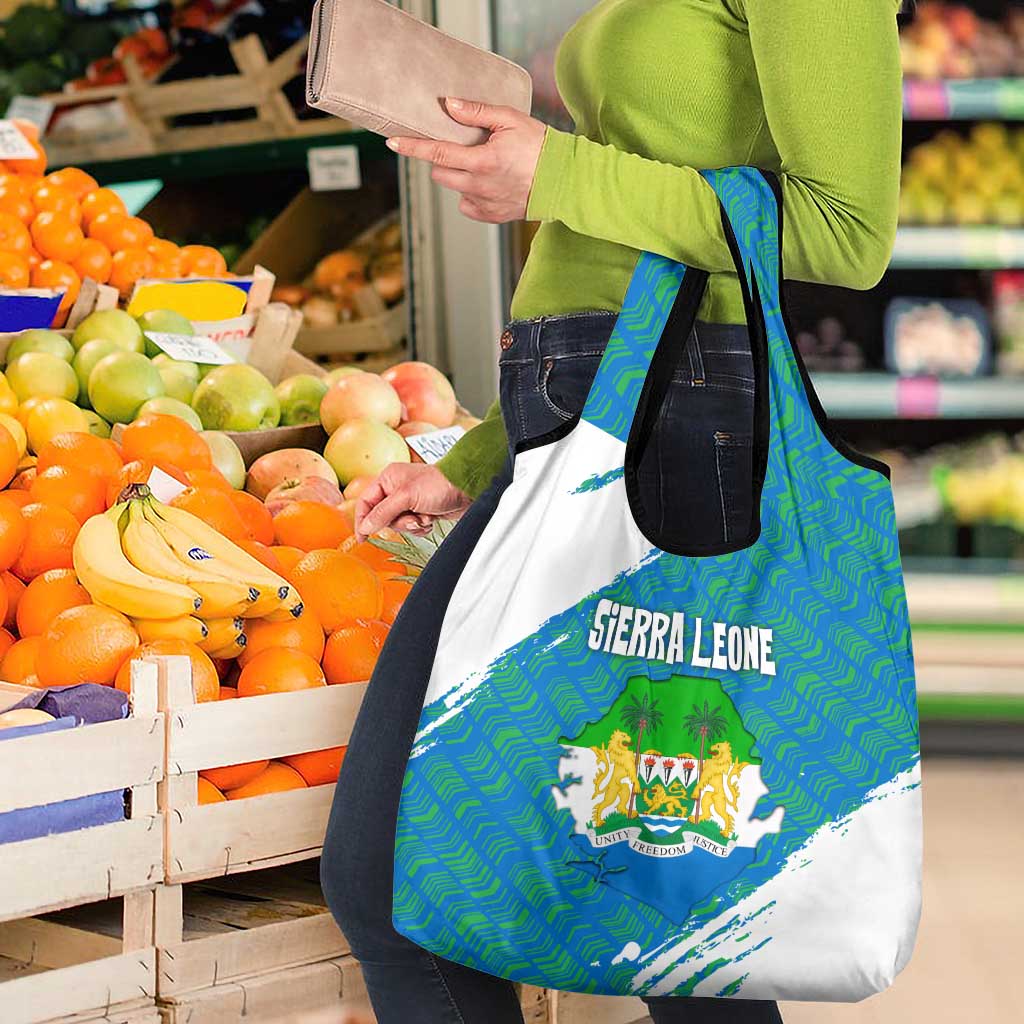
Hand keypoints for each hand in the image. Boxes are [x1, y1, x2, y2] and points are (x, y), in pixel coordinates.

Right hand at [354, 463, 471, 539]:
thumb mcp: (406, 497)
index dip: (362, 520)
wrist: (467, 489)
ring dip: (411, 525)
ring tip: (425, 517)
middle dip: (398, 522)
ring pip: (398, 524)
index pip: (365, 502)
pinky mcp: (421, 511)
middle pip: (382, 517)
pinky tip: (431, 519)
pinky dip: (421, 527)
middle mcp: (396, 489)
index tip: (362, 538)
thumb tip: (365, 526)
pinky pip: (411, 527)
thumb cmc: (438, 484)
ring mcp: (409, 501)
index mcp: (388, 479)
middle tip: (412, 518)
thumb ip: (383, 512)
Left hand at [385, 97, 546, 222]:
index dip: (412, 147)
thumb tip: (448, 105)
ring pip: (454, 188)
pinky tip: (488, 183)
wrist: (563, 181)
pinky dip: (471, 193)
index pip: (437, 153)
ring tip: (481, 164)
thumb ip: (476, 112)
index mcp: (482, 161)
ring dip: (458, 175)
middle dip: (442, 159)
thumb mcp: (510, 119)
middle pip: (440, 173)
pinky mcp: (491, 216)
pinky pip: (467, 204)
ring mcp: (484, 204)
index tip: (393, 143)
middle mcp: (479, 186)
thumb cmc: (540, 146)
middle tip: (460, 147)